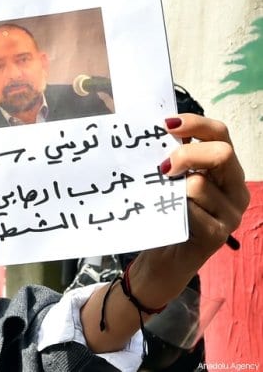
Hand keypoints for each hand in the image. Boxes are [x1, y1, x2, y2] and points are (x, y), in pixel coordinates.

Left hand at [81, 114, 248, 351]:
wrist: (162, 261)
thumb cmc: (164, 213)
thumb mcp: (168, 180)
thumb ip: (170, 156)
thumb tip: (149, 127)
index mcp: (224, 170)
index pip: (221, 134)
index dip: (196, 124)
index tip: (166, 124)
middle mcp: (235, 189)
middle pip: (222, 153)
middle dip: (187, 154)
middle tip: (162, 166)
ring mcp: (231, 213)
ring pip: (200, 183)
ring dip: (172, 188)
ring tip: (161, 199)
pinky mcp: (218, 234)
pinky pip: (191, 209)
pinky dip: (171, 209)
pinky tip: (165, 217)